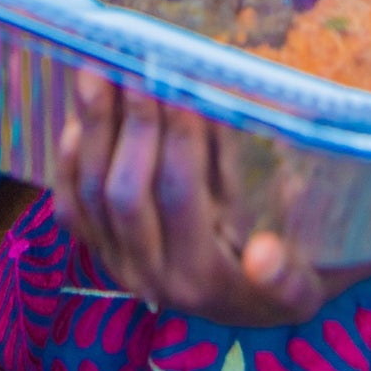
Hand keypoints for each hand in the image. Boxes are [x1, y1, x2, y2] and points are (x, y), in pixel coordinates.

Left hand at [55, 71, 327, 325]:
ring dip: (95, 127)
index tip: (183, 81)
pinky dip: (68, 160)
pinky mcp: (98, 252)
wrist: (252, 308)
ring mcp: (117, 264)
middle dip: (133, 122)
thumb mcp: (303, 287)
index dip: (179, 137)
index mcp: (202, 279)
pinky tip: (78, 116)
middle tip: (139, 63)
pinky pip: (69, 208)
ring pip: (92, 193)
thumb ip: (287, 277)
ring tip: (101, 68)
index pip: (181, 196)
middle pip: (127, 192)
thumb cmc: (287, 277)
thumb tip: (263, 256)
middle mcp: (150, 276)